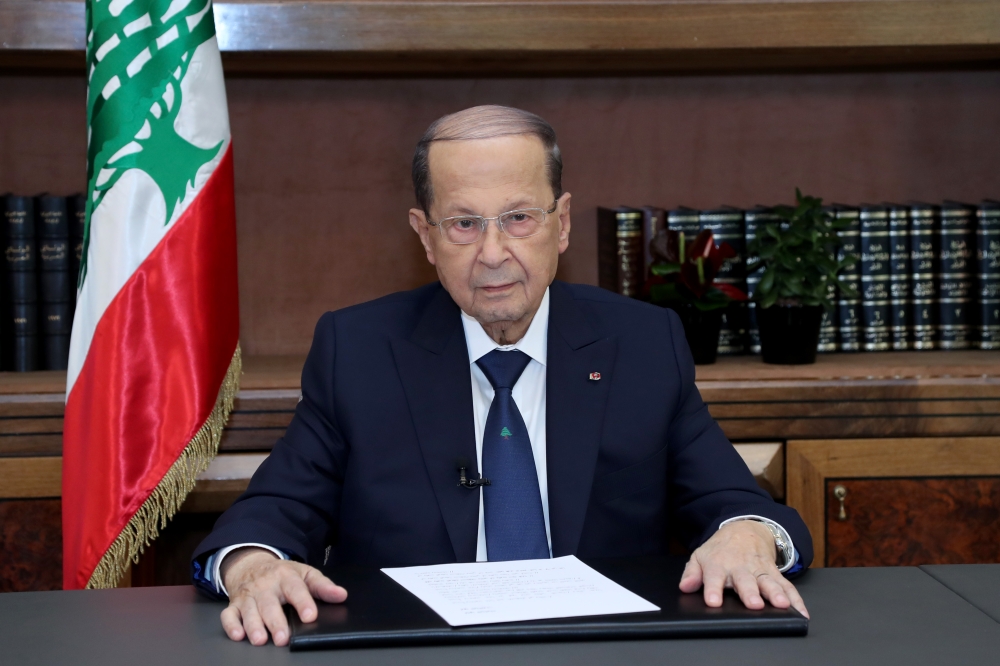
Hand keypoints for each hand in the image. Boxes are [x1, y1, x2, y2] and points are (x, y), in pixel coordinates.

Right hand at [219, 547, 347, 645]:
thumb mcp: (304, 574)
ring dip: (253, 626)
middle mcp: (265, 586)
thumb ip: (322, 586)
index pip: (295, 588)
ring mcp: (248, 595)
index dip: (303, 602)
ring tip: (261, 640)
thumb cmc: (282, 574)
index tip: (310, 615)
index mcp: (285, 576)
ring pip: (249, 611)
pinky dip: (231, 625)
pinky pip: (229, 615)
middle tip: (283, 637)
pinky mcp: (234, 604)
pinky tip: (238, 635)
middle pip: (269, 604)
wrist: (251, 564)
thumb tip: (341, 595)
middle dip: (275, 621)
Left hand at [678, 521, 808, 618]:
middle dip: (750, 593)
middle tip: (754, 604)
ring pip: (769, 582)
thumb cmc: (720, 549)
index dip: (713, 590)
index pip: (714, 578)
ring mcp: (759, 571)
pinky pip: (787, 587)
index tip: (714, 601)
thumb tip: (685, 587)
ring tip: (781, 604)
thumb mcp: (700, 556)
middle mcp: (741, 568)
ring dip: (776, 594)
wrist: (745, 530)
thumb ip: (692, 573)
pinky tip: (801, 612)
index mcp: (719, 565)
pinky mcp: (774, 573)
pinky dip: (796, 600)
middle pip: (746, 581)